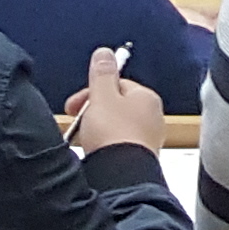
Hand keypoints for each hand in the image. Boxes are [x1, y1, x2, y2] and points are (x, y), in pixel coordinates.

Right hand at [68, 43, 170, 157]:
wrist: (121, 176)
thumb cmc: (115, 136)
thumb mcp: (102, 96)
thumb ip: (102, 73)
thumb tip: (104, 53)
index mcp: (146, 97)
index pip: (117, 84)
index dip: (92, 91)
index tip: (76, 104)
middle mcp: (151, 117)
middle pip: (116, 105)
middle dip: (93, 111)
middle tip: (77, 121)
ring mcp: (147, 138)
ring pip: (116, 126)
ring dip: (97, 130)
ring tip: (85, 139)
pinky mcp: (139, 157)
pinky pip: (118, 145)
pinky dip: (105, 146)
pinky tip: (95, 153)